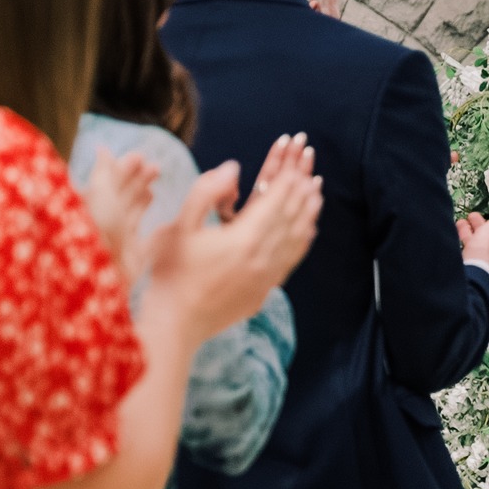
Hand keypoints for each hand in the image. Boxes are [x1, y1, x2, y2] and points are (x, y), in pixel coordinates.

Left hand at [84, 147, 157, 284]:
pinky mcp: (131, 253)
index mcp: (91, 205)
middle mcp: (103, 220)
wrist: (101, 273)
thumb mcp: (100, 193)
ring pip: (131, 211)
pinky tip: (157, 213)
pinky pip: (142, 233)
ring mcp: (117, 237)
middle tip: (157, 167)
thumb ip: (103, 171)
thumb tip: (102, 148)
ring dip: (143, 195)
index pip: (108, 181)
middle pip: (121, 194)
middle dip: (137, 178)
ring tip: (155, 186)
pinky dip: (148, 222)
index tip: (141, 155)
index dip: (124, 167)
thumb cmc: (97, 229)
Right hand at [142, 136, 322, 347]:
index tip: (296, 165)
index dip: (286, 181)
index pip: (274, 202)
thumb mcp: (180, 226)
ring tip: (317, 195)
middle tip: (312, 173)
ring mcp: (267, 276)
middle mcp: (263, 257)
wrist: (175, 324)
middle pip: (291, 217)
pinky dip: (303, 240)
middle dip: (302, 192)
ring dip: (308, 214)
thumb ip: (206, 192)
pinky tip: (307, 232)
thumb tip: (233, 168)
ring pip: (297, 239)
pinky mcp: (265, 290)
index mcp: (243, 239)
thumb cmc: (170, 273)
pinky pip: (293, 259)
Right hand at [459, 191, 488, 267]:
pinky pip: (466, 241)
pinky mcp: (470, 253)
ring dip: (470, 227)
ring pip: (476, 236)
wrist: (473, 262)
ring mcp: (482, 250)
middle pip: (488, 230)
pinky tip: (457, 227)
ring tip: (463, 221)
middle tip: (473, 216)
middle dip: (481, 223)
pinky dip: (462, 233)